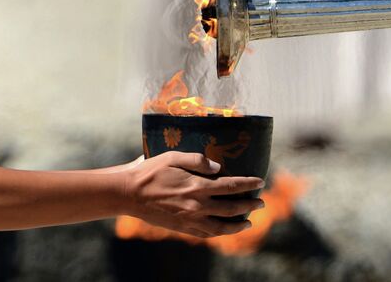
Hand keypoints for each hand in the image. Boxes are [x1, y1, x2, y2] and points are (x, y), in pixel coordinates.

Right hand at [122, 151, 264, 237]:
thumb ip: (197, 160)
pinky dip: (219, 233)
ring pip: (222, 227)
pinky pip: (206, 234)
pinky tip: (224, 230)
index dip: (248, 184)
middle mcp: (197, 206)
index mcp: (197, 186)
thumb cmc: (150, 171)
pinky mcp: (182, 228)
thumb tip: (218, 168)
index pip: (231, 186)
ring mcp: (190, 220)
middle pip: (232, 208)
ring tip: (248, 222)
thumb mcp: (173, 157)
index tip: (260, 181)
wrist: (129, 195)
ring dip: (238, 225)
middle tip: (261, 203)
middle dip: (249, 206)